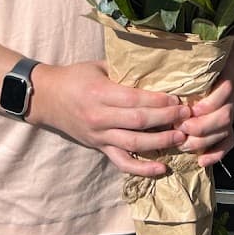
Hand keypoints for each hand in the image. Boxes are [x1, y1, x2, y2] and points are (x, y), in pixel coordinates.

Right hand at [28, 59, 190, 176]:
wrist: (47, 97)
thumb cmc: (74, 77)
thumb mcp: (97, 66)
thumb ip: (123, 71)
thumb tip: (153, 70)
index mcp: (100, 92)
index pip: (134, 99)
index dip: (158, 100)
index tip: (177, 99)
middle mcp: (100, 117)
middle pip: (138, 121)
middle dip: (166, 119)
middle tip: (186, 116)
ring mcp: (99, 135)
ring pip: (134, 143)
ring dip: (160, 142)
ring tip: (181, 137)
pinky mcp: (99, 148)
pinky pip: (122, 162)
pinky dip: (142, 168)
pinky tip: (161, 168)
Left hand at [175, 30, 233, 167]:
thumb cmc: (214, 49)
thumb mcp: (205, 45)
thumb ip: (189, 49)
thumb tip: (163, 46)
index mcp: (227, 72)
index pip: (226, 91)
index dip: (209, 104)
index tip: (190, 110)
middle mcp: (231, 94)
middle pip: (225, 115)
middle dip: (202, 127)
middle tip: (181, 128)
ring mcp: (231, 108)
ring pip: (225, 130)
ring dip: (205, 141)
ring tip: (184, 143)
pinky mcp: (228, 120)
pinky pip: (229, 140)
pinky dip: (217, 153)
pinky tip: (202, 161)